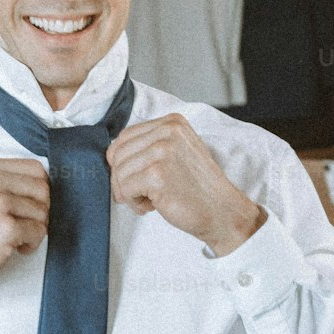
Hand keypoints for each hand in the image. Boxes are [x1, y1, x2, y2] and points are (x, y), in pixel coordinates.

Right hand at [0, 158, 49, 310]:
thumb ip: (6, 182)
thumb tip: (46, 184)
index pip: (36, 168)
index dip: (39, 191)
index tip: (28, 207)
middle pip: (43, 189)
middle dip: (40, 211)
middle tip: (23, 225)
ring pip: (43, 211)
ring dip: (35, 230)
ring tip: (14, 238)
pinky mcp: (5, 227)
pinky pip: (39, 231)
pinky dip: (31, 244)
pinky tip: (13, 248)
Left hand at [105, 114, 265, 255]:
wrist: (222, 212)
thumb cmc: (196, 187)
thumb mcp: (177, 152)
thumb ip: (149, 146)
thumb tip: (111, 155)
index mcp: (172, 122)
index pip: (125, 137)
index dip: (122, 162)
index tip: (136, 180)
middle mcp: (167, 131)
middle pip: (118, 153)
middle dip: (123, 179)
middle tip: (141, 195)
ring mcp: (163, 151)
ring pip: (119, 172)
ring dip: (128, 193)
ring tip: (150, 201)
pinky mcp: (157, 174)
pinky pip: (124, 188)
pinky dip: (133, 202)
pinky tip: (151, 206)